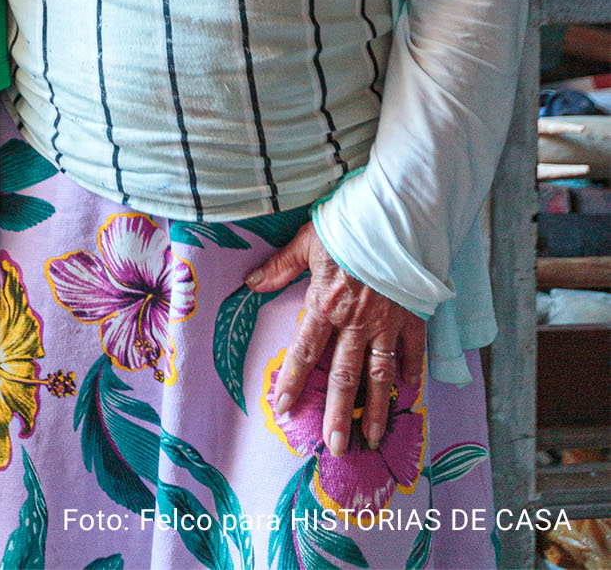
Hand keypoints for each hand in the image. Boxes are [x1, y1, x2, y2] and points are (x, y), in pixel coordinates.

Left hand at [246, 221, 424, 452]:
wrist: (396, 216)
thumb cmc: (349, 224)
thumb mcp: (308, 240)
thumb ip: (281, 266)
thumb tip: (250, 283)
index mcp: (326, 304)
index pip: (305, 352)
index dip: (294, 382)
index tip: (284, 409)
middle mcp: (356, 322)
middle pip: (345, 376)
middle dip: (339, 414)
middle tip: (336, 447)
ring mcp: (387, 322)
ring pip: (380, 374)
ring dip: (377, 408)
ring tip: (374, 437)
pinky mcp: (413, 315)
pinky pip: (412, 350)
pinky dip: (411, 370)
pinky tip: (409, 390)